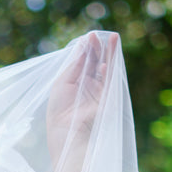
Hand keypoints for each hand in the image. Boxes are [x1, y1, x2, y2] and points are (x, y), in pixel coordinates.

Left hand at [46, 31, 118, 163]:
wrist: (67, 134)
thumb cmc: (59, 112)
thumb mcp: (61, 84)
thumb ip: (74, 66)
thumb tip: (84, 48)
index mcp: (75, 86)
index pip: (83, 64)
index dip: (86, 51)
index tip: (87, 38)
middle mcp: (88, 89)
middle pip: (95, 64)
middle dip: (96, 49)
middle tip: (95, 36)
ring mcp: (99, 93)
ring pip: (106, 69)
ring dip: (109, 53)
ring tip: (111, 37)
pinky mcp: (108, 99)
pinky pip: (111, 79)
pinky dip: (111, 65)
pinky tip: (109, 54)